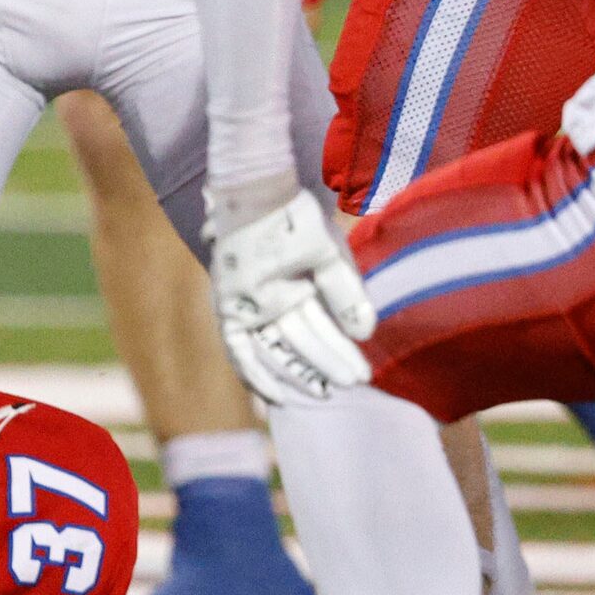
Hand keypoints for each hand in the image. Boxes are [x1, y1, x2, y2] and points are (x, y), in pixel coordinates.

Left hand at [206, 184, 376, 404]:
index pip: (322, 330)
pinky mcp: (229, 308)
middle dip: (326, 365)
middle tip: (352, 384)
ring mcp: (249, 306)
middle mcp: (274, 303)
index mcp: (299, 291)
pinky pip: (238, 349)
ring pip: (275, 350)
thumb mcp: (330, 259)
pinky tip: (275, 396)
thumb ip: (346, 295)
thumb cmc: (294, 222)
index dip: (339, 354)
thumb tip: (366, 332)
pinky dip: (254, 373)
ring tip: (325, 392)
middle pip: (301, 344)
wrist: (257, 197)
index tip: (361, 374)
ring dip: (298, 373)